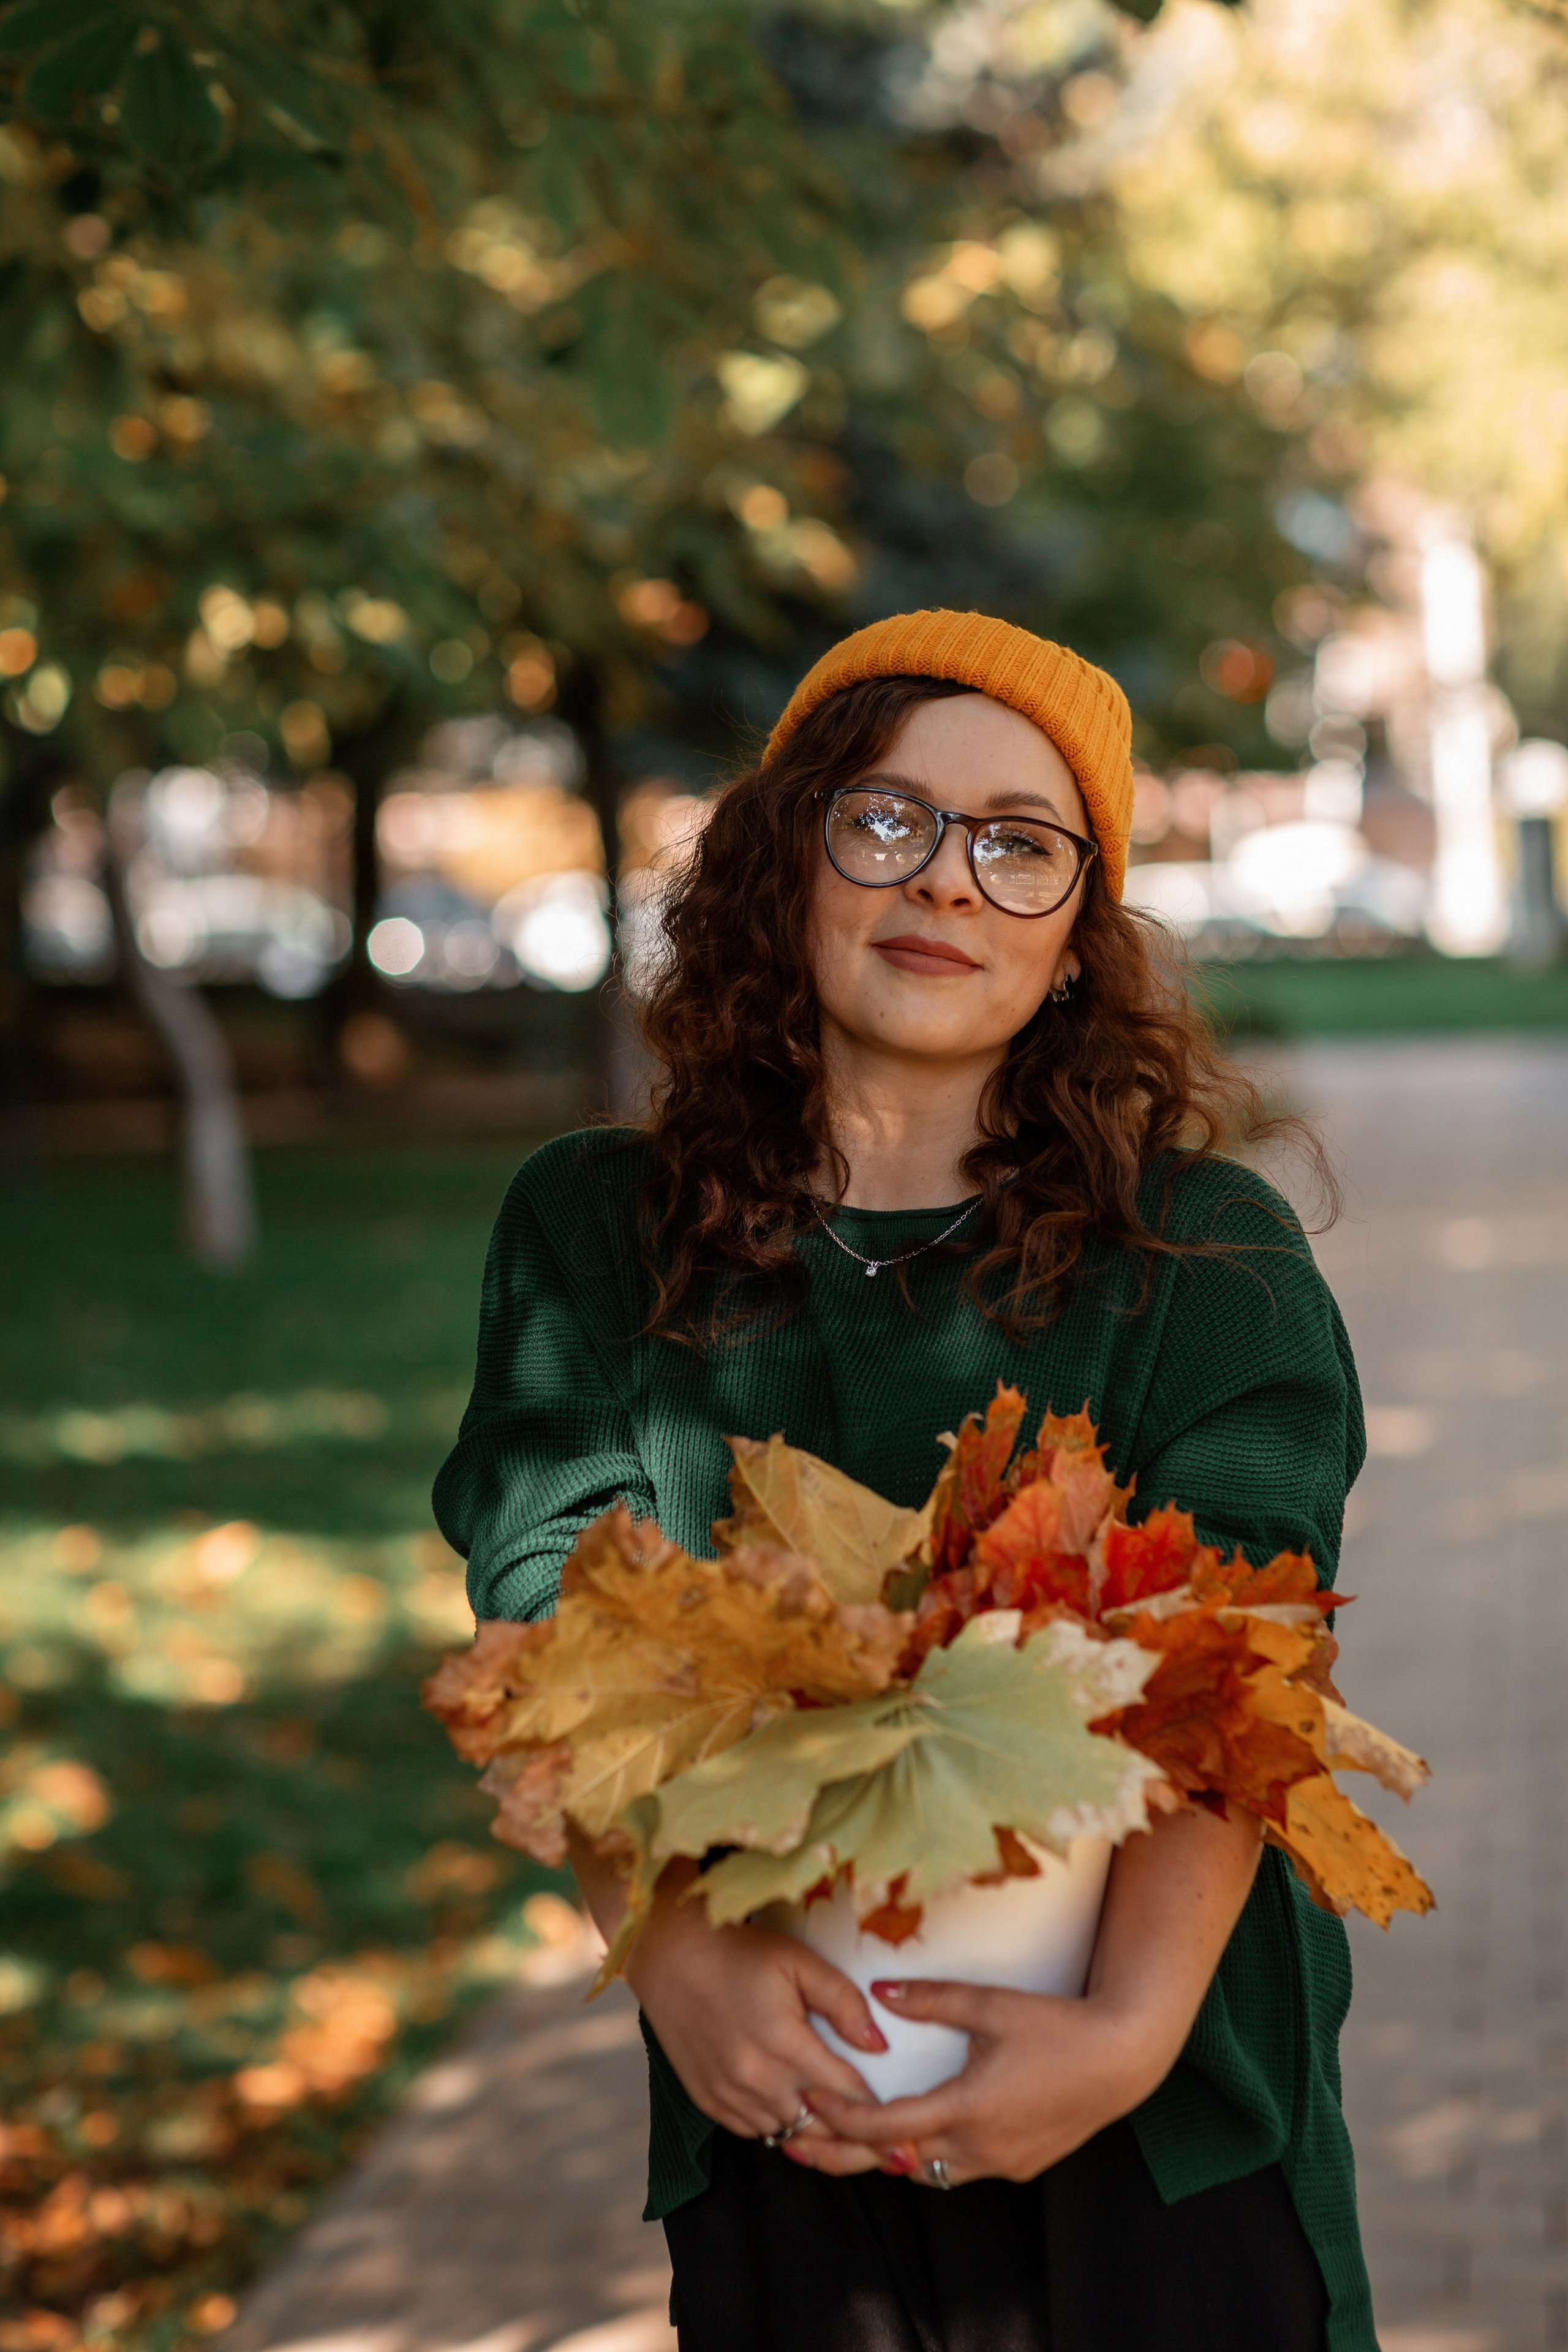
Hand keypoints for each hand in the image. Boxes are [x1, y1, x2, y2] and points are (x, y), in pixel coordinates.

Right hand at [624, 1861, 890, 2155]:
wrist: (671, 1957)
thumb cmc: (740, 1953)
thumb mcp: (799, 1961)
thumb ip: (843, 2001)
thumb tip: (879, 2046)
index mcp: (784, 2044)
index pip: (846, 2094)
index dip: (875, 2105)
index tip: (897, 2108)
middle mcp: (755, 2080)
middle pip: (820, 2126)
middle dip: (850, 2126)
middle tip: (873, 2121)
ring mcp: (728, 2095)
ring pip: (787, 2135)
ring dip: (813, 2128)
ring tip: (837, 2115)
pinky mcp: (708, 2101)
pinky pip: (753, 2131)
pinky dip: (776, 2123)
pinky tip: (791, 2105)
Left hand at [802, 1976, 1164, 2183]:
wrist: (1124, 2059)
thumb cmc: (1059, 2026)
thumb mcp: (991, 2005)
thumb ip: (931, 2000)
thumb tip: (877, 1992)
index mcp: (967, 2109)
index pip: (885, 2129)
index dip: (840, 2118)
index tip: (805, 2102)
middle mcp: (980, 2148)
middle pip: (896, 2163)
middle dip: (844, 2154)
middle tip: (797, 2142)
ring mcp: (1001, 2163)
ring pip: (927, 2172)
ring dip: (887, 2157)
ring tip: (844, 2140)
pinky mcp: (1018, 2165)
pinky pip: (958, 2169)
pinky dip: (927, 2156)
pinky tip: (912, 2136)